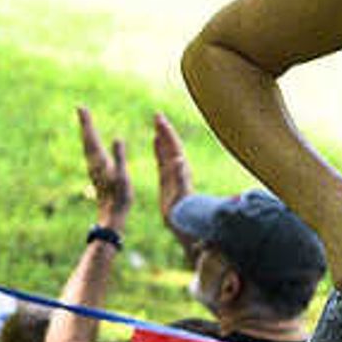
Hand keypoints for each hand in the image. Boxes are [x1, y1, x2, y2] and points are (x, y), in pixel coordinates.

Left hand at [75, 105, 132, 223]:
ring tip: (85, 120)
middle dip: (85, 123)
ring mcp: (94, 168)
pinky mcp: (97, 173)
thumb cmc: (119, 198)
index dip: (86, 122)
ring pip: (88, 145)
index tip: (81, 108)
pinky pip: (92, 152)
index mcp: (99, 161)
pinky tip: (93, 142)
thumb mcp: (123, 176)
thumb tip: (118, 137)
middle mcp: (94, 163)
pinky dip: (91, 142)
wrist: (112, 216)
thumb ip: (120, 156)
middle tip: (81, 108)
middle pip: (87, 139)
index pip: (91, 137)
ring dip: (86, 132)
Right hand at [151, 110, 194, 235]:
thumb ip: (180, 178)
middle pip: (171, 145)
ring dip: (162, 136)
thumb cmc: (184, 214)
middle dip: (165, 130)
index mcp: (180, 171)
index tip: (159, 120)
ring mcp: (174, 174)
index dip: (167, 133)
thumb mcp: (181, 196)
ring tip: (156, 124)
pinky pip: (163, 159)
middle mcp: (178, 170)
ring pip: (167, 150)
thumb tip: (178, 159)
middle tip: (157, 115)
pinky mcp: (168, 179)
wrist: (186, 227)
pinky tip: (155, 142)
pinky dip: (159, 148)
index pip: (173, 147)